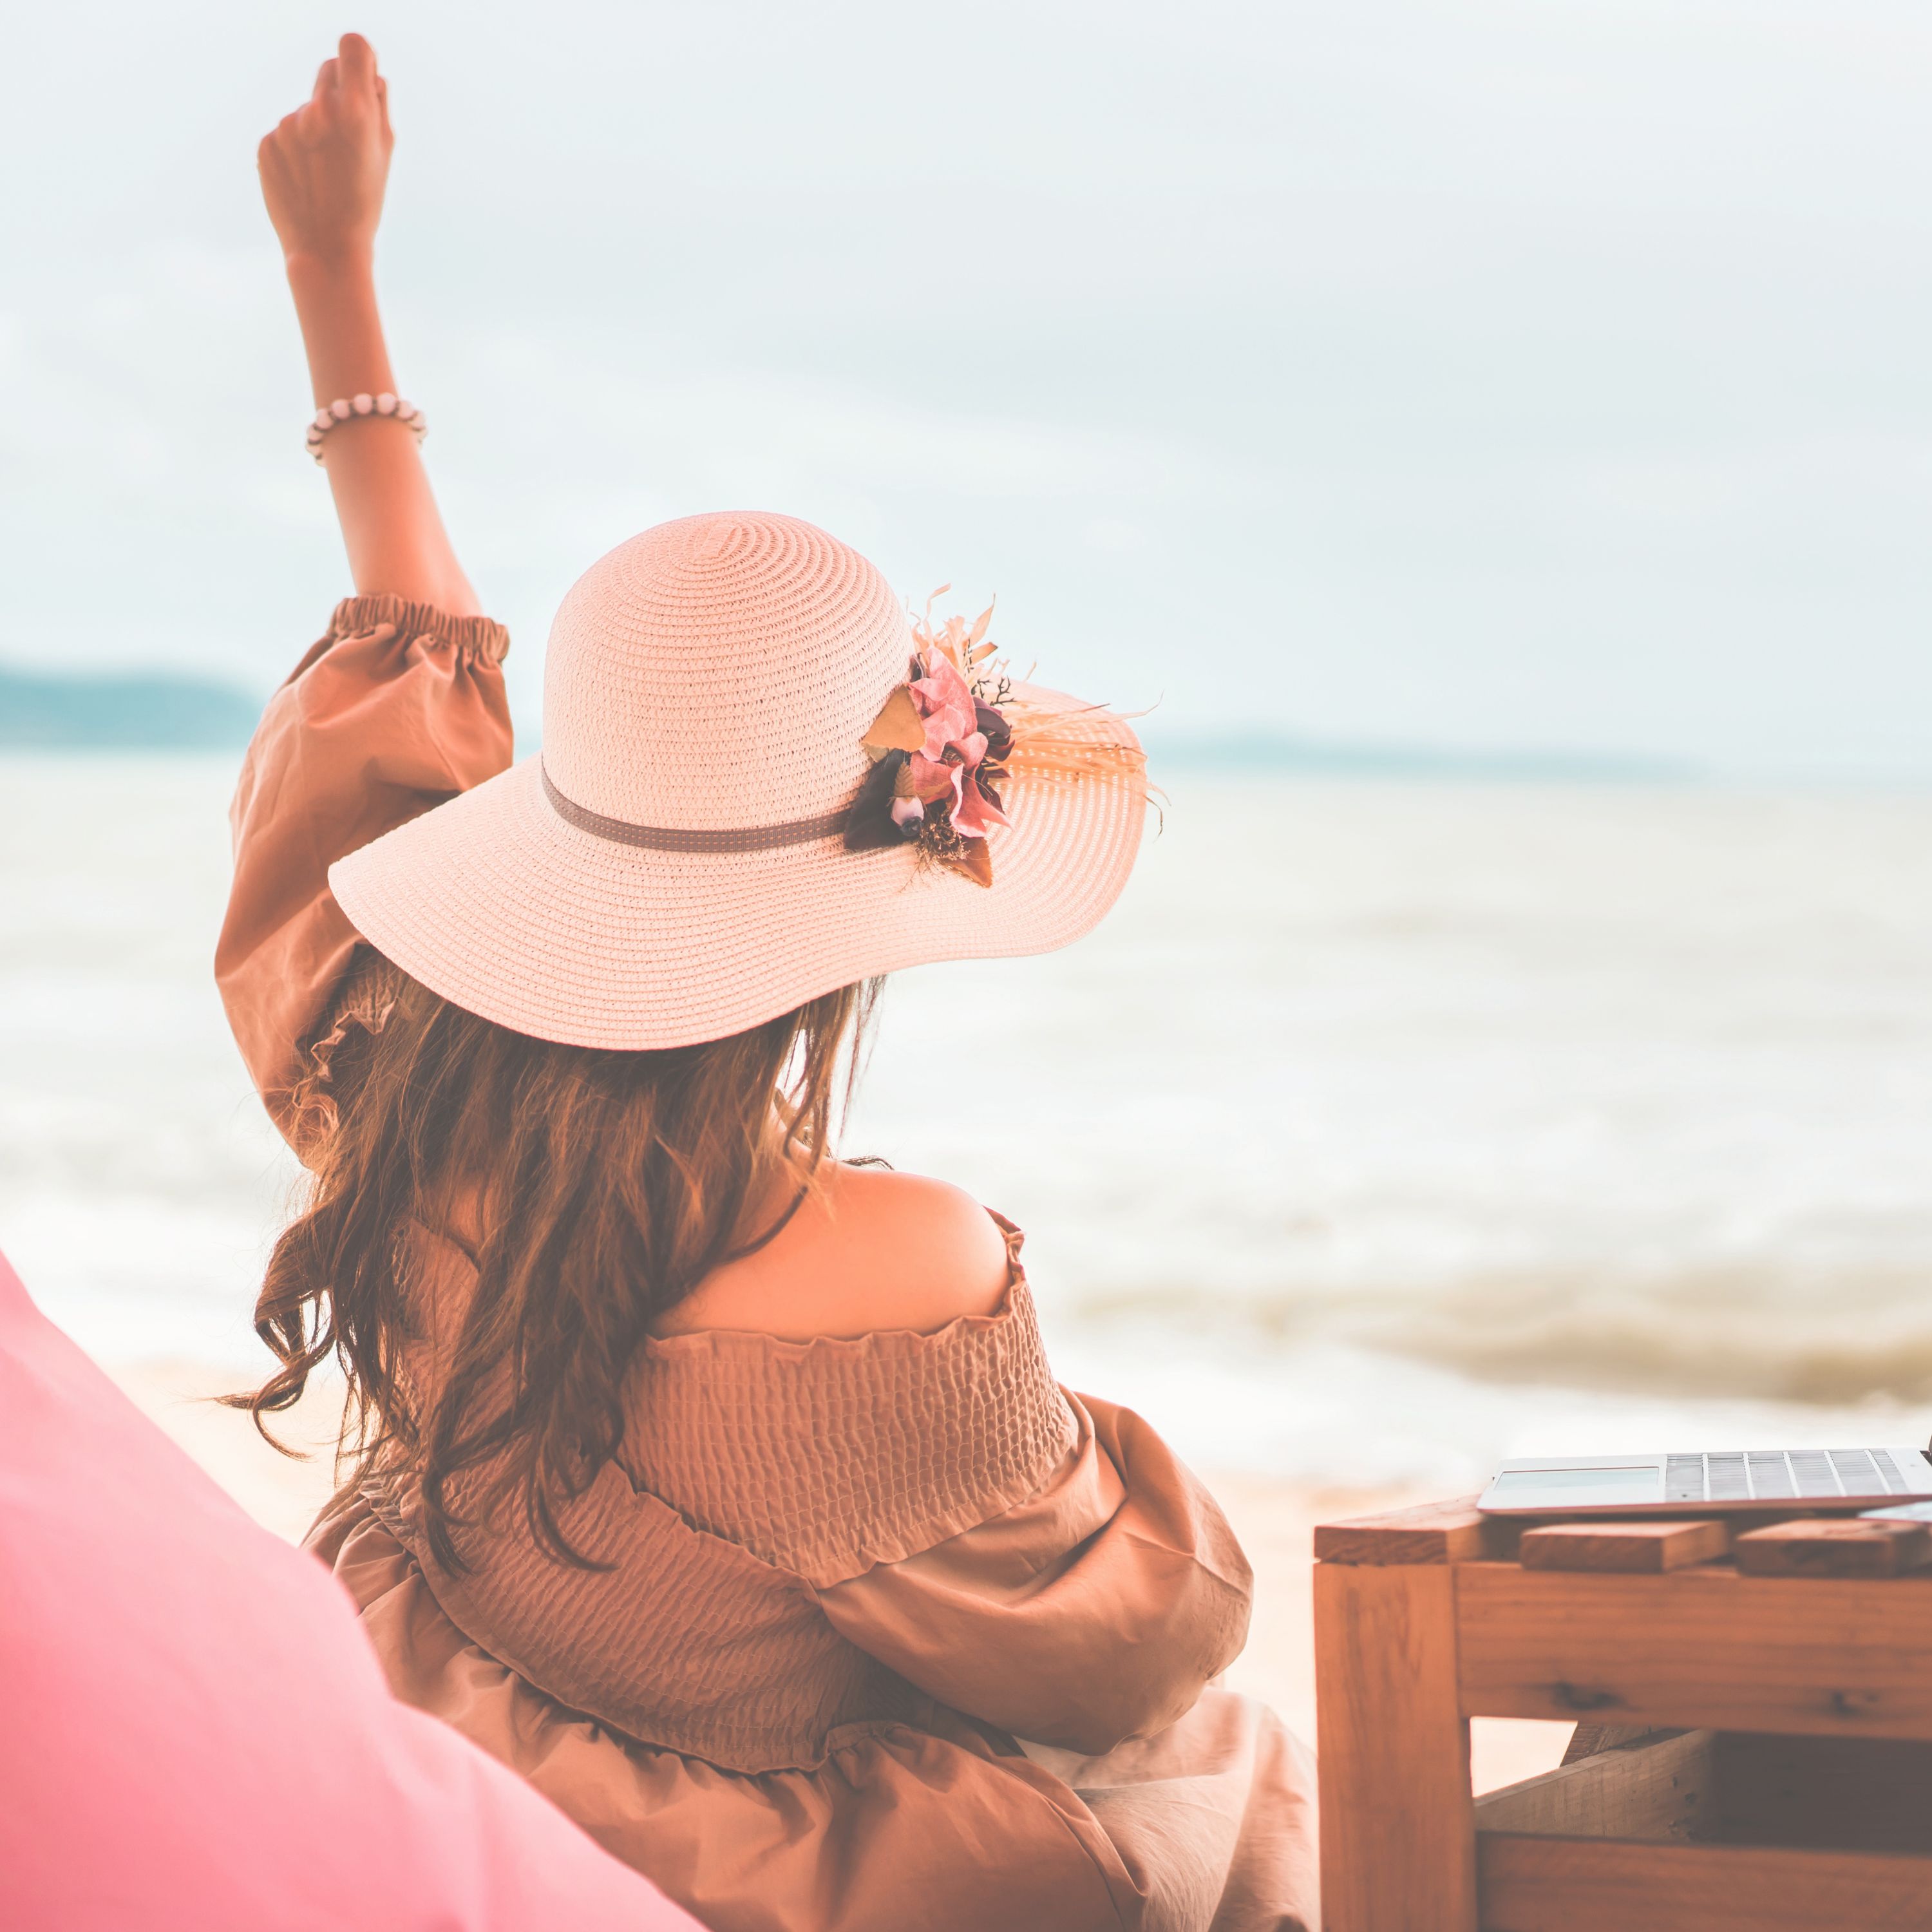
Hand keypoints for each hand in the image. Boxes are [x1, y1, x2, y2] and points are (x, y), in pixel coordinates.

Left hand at [259, 33, 392, 269]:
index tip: (361, 71)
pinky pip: (285, 133)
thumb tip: (370, 75)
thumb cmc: (364, 204)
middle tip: (348, 133)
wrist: (326, 250)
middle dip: (340, 93)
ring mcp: (288, 126)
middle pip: (328, 70)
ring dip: (316, 130)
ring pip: (307, 109)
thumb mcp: (384, 155)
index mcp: (354, 112)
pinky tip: (306, 180)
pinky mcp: (266, 142)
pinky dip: (295, 150)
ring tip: (326, 172)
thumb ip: (378, 106)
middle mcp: (318, 111)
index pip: (352, 47)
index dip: (359, 57)